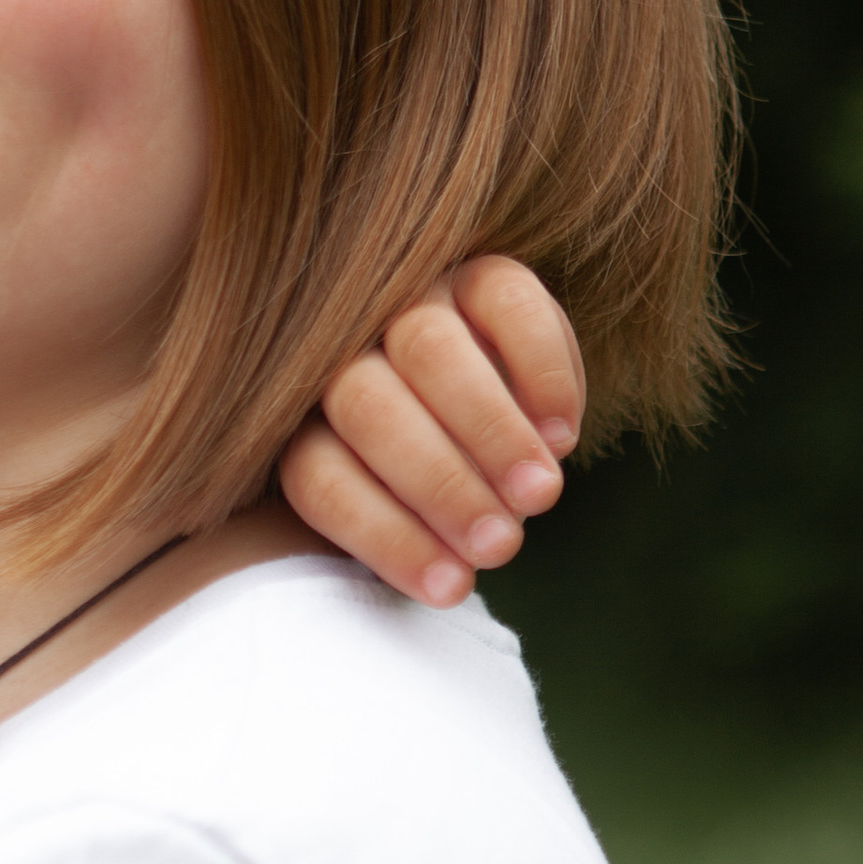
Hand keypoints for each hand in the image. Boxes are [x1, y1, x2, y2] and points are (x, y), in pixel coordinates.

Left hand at [280, 257, 585, 606]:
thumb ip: (410, 535)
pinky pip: (509, 305)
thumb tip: (452, 582)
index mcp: (298, 420)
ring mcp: (408, 300)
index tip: (451, 589)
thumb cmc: (430, 478)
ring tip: (539, 499)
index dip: (384, 537)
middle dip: (439, 484)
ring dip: (489, 433)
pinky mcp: (479, 274)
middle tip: (501, 545)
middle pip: (369, 408)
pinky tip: (564, 436)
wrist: (475, 398)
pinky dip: (542, 374)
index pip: (321, 476)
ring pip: (430, 352)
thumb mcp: (404, 515)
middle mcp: (342, 349)